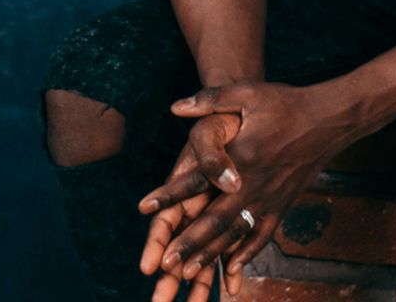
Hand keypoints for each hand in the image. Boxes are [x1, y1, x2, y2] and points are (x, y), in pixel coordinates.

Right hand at [137, 114, 240, 300]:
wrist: (245, 112)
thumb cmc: (225, 119)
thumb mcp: (214, 128)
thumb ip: (213, 155)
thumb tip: (226, 180)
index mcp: (183, 187)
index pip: (164, 222)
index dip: (156, 245)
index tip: (150, 267)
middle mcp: (195, 204)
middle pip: (178, 247)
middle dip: (169, 277)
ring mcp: (213, 211)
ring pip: (204, 254)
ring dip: (199, 282)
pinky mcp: (234, 213)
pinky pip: (231, 248)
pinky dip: (231, 269)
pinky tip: (233, 290)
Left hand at [145, 83, 345, 292]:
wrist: (329, 119)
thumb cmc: (286, 104)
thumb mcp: (247, 92)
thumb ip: (210, 99)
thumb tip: (176, 107)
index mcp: (241, 157)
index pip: (198, 180)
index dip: (170, 195)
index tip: (144, 208)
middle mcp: (254, 184)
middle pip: (217, 221)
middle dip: (190, 243)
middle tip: (166, 263)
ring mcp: (270, 198)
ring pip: (237, 233)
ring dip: (212, 254)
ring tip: (190, 272)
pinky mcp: (283, 205)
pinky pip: (262, 235)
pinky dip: (247, 252)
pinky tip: (233, 268)